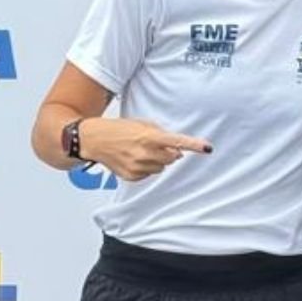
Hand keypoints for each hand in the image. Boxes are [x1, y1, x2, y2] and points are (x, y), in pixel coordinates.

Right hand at [80, 118, 211, 181]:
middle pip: (172, 158)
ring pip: (162, 167)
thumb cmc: (119, 128)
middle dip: (170, 152)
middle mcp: (144, 153)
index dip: (194, 145)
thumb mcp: (142, 124)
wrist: (94, 139)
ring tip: (141, 150)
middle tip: (155, 145)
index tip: (207, 148)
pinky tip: (134, 158)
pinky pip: (149, 174)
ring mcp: (138, 166)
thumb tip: (177, 148)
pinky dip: (146, 167)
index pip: (177, 142)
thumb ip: (161, 134)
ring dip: (158, 160)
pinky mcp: (131, 176)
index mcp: (149, 137)